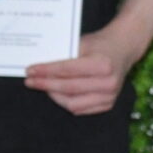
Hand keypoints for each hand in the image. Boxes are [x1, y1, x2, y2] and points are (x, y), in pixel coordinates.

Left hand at [23, 29, 140, 114]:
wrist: (122, 49)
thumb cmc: (99, 45)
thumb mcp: (82, 42)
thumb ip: (64, 55)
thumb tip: (38, 67)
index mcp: (102, 65)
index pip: (67, 70)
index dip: (46, 71)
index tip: (30, 71)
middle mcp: (108, 83)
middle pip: (68, 88)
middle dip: (45, 85)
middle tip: (30, 81)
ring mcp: (110, 96)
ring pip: (72, 104)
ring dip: (54, 95)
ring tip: (44, 86)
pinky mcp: (108, 104)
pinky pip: (80, 109)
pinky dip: (66, 102)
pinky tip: (57, 93)